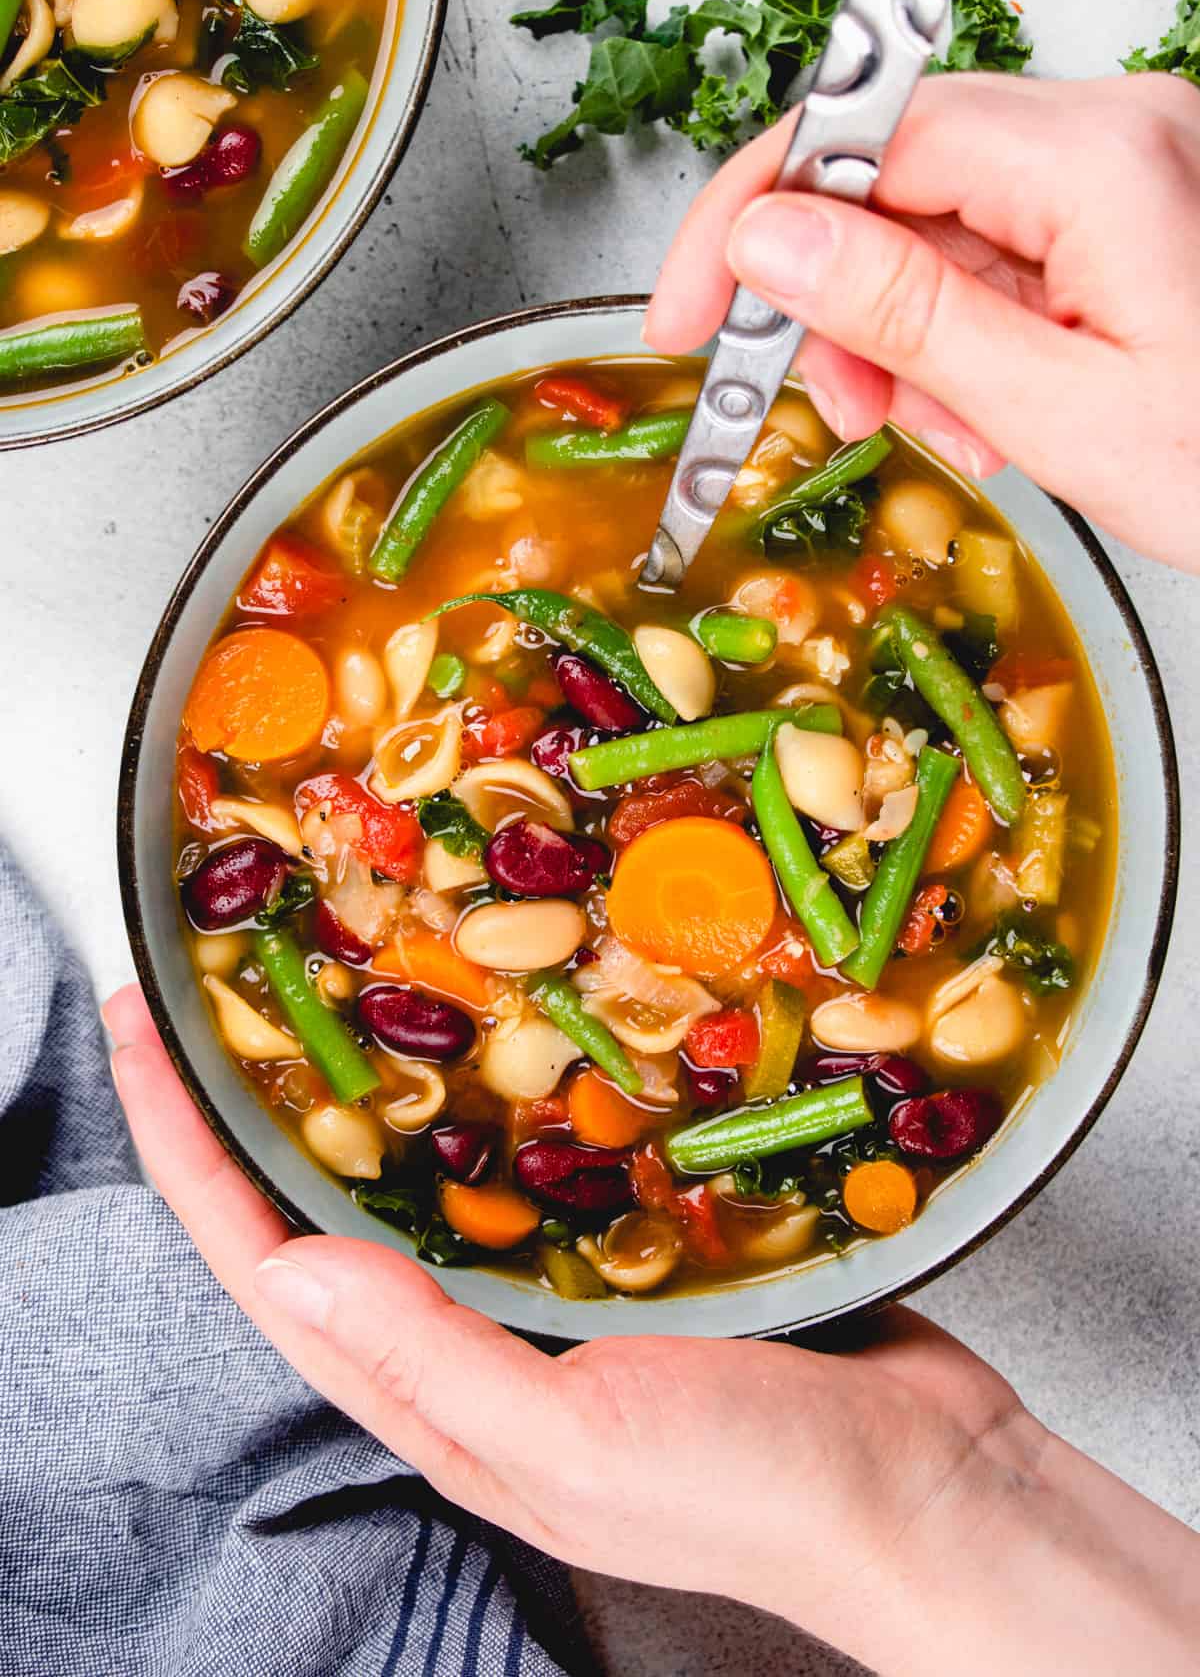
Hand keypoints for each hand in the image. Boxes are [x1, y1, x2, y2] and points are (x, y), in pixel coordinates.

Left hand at [104, 985, 1199, 1675]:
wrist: (929, 1488)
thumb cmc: (753, 1487)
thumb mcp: (572, 1441)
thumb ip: (429, 1356)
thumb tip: (286, 1264)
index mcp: (439, 1394)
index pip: (265, 1261)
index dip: (186, 1151)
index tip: (140, 1036)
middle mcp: (479, 1338)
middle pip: (328, 1206)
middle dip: (259, 1102)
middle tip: (220, 986)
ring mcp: (560, 1287)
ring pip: (435, 1167)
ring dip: (379, 1079)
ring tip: (340, 976)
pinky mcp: (643, 1241)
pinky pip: (547, 1149)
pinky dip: (512, 1082)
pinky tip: (517, 1016)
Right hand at [646, 73, 1199, 572]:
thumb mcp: (1058, 411)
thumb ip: (905, 315)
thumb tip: (771, 242)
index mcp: (1103, 156)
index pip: (868, 132)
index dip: (755, 216)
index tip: (692, 307)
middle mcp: (1116, 130)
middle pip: (895, 172)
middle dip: (836, 294)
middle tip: (837, 400)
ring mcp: (1125, 165)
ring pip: (935, 219)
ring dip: (899, 328)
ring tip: (930, 423)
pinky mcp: (1125, 211)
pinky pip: (996, 248)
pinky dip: (960, 331)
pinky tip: (983, 405)